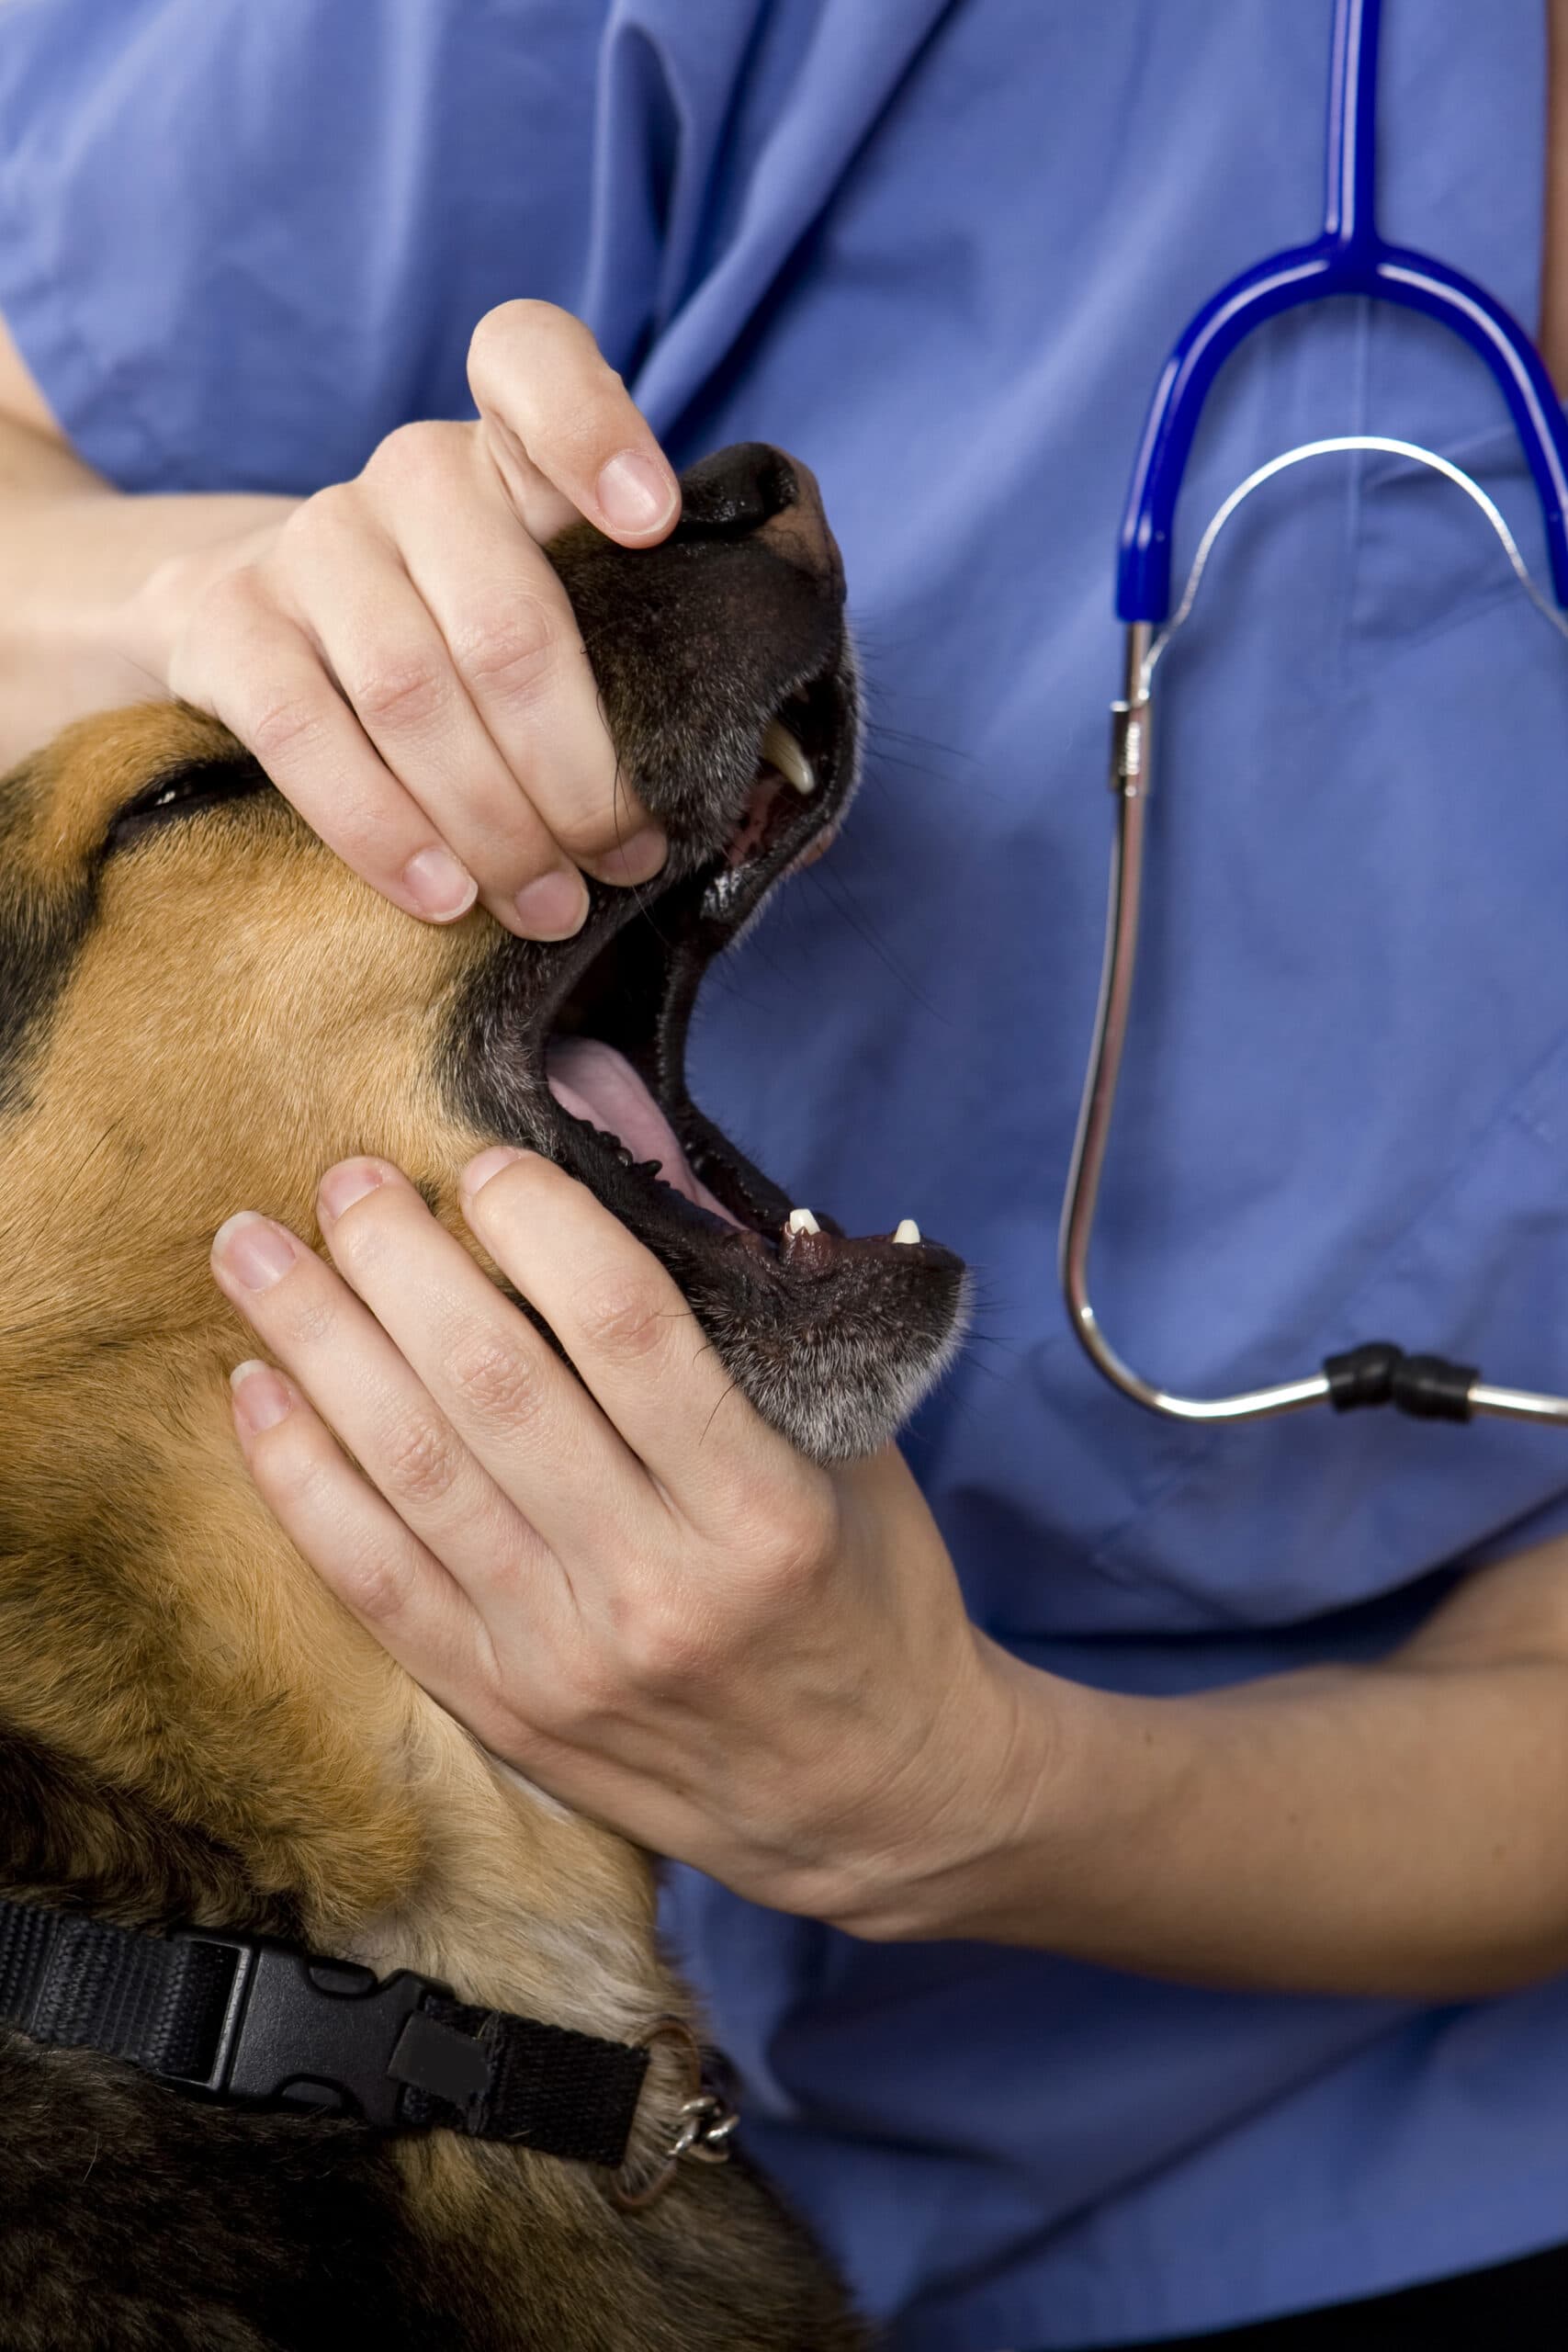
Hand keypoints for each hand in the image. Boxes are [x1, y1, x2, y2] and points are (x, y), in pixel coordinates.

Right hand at [130, 303, 680, 938]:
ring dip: (494, 822)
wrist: (263, 639)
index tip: (652, 522)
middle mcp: (409, 476)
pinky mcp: (227, 624)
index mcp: (508, 452)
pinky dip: (381, 828)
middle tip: (621, 857)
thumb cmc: (468, 649)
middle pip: (507, 618)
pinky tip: (442, 895)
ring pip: (412, 691)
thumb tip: (789, 788)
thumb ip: (662, 666)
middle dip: (578, 769)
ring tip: (547, 905)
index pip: (528, 360)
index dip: (591, 427)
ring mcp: (310, 544)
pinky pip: (305, 733)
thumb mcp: (567, 625)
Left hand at [209, 1148, 1038, 1936]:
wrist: (872, 1798)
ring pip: (414, 1473)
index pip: (630, 1335)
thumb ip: (748, 1304)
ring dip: (319, 1346)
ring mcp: (565, 1658)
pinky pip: (373, 1582)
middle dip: (400, 1265)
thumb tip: (636, 1149)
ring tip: (254, 1252)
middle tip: (347, 1181)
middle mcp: (657, 1588)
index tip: (486, 1164)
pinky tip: (256, 1393)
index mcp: (764, 1510)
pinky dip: (302, 1480)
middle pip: (495, 1391)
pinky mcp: (501, 1709)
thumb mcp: (854, 1441)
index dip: (544, 1228)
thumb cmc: (868, 1591)